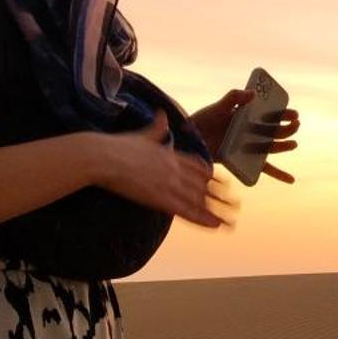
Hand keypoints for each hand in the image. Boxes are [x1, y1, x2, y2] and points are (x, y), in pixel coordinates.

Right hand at [96, 113, 231, 229]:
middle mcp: (175, 169)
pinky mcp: (161, 199)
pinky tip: (217, 225)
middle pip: (202, 184)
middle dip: (219, 195)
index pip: (195, 165)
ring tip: (232, 219)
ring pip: (200, 200)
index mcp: (170, 154)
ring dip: (217, 210)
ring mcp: (170, 184)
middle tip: (234, 202)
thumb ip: (156, 127)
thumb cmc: (116, 146)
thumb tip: (162, 114)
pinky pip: (188, 211)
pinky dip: (204, 219)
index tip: (218, 180)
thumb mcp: (142, 133)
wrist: (103, 157)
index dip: (208, 174)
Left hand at [190, 89, 300, 183]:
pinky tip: (291, 180)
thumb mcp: (217, 108)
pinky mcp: (246, 161)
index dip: (284, 114)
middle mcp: (252, 132)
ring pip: (272, 148)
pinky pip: (264, 169)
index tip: (294, 114)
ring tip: (293, 144)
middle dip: (287, 129)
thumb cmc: (202, 122)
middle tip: (295, 125)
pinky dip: (279, 174)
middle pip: (274, 131)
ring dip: (285, 146)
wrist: (189, 141)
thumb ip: (233, 97)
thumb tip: (253, 94)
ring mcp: (250, 147)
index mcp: (248, 117)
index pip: (271, 114)